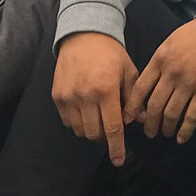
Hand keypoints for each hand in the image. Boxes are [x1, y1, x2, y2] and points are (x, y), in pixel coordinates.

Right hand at [51, 32, 138, 165]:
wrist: (83, 35)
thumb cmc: (111, 53)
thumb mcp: (129, 71)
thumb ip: (134, 98)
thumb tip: (138, 121)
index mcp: (106, 90)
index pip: (112, 128)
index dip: (116, 147)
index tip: (119, 161)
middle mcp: (85, 96)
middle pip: (95, 133)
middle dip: (105, 137)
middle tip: (111, 127)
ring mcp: (68, 97)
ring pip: (80, 130)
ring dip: (91, 130)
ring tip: (99, 116)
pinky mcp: (57, 96)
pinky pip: (68, 121)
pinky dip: (78, 122)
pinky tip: (86, 110)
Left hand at [128, 18, 195, 142]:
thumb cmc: (195, 36)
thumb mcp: (169, 43)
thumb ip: (157, 63)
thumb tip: (147, 85)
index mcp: (160, 60)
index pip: (140, 89)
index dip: (132, 107)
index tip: (128, 118)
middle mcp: (172, 74)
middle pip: (154, 105)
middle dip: (149, 123)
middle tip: (148, 131)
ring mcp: (189, 84)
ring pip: (171, 113)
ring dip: (166, 127)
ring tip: (165, 132)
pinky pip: (192, 116)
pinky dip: (186, 130)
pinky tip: (181, 137)